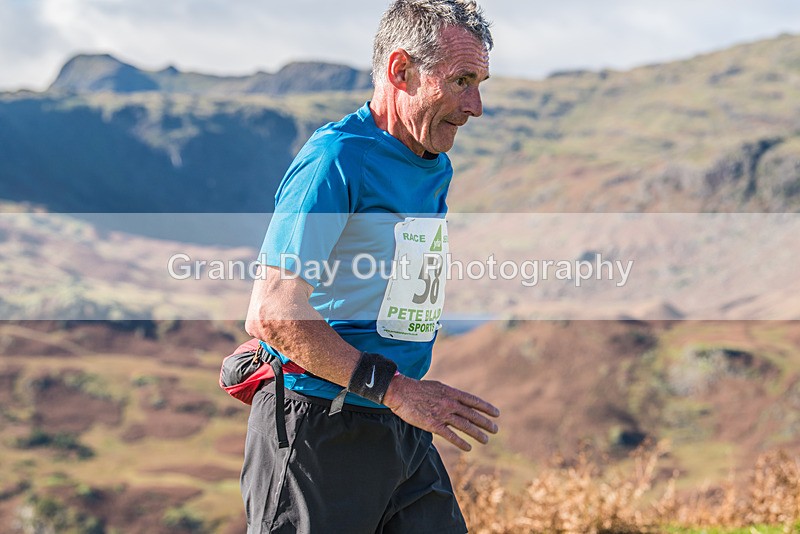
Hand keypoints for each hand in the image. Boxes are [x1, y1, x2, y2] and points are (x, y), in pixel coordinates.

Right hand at [383, 375, 499, 451]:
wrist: (400, 392)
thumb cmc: (416, 389)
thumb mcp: (437, 387)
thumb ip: (448, 395)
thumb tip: (457, 400)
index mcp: (451, 393)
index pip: (473, 401)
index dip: (486, 408)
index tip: (496, 414)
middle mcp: (450, 403)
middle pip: (472, 415)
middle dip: (485, 423)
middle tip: (495, 430)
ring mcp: (442, 414)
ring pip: (465, 426)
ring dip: (477, 434)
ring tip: (486, 440)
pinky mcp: (433, 425)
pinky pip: (451, 435)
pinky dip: (461, 442)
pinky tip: (468, 448)